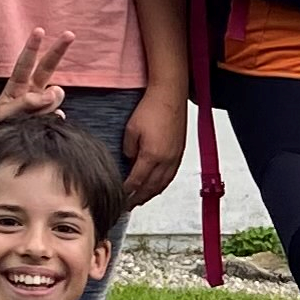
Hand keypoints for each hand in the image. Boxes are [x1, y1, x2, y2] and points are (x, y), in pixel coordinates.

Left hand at [0, 29, 75, 127]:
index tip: (39, 30)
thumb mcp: (2, 116)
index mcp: (16, 88)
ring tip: (37, 115)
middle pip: (46, 69)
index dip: (32, 48)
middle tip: (69, 34)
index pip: (25, 65)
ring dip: (50, 101)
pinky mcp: (50, 120)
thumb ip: (26, 103)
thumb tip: (56, 90)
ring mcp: (42, 107)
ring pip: (56, 94)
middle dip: (57, 51)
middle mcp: (31, 93)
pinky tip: (45, 127)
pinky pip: (58, 116)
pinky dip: (54, 120)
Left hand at [120, 82, 187, 203]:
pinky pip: (170, 175)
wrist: (170, 94)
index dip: (127, 192)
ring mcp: (175, 157)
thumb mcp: (131, 129)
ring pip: (162, 184)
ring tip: (141, 200)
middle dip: (139, 198)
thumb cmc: (152, 107)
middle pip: (151, 188)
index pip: (137, 181)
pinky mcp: (180, 152)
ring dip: (151, 194)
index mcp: (152, 155)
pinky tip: (157, 185)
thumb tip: (129, 161)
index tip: (120, 197)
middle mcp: (166, 160)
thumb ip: (128, 149)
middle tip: (128, 205)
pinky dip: (162, 184)